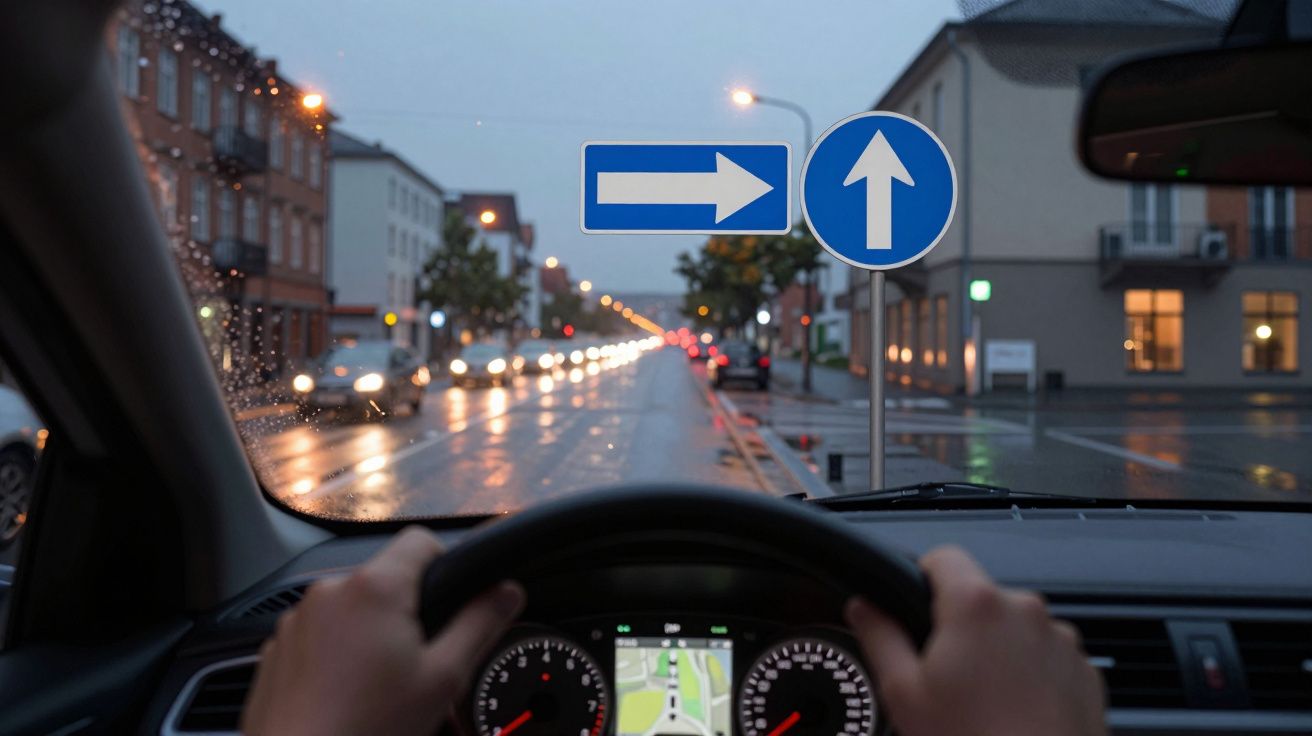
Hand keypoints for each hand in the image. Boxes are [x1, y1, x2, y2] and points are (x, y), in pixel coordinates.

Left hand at [241, 527, 524, 735]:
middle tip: (417, 662)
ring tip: (378, 685)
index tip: (449, 601)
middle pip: (385, 579)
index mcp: (374, 588)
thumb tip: (507, 591)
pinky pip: (320, 635)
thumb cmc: (368, 729)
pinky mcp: (277, 649)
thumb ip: (480, 624)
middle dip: (406, 611)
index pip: (421, 541)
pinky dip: (337, 654)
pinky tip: (347, 693)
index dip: (444, 565)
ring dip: (370, 633)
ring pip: (351, 608)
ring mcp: (297, 621)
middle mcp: (329, 592)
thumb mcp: (443, 678)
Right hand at [845, 546, 1105, 735]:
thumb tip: (863, 607)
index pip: (943, 556)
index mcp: (977, 606)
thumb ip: (879, 636)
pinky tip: (1012, 712)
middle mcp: (1026, 611)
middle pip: (980, 597)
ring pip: (1014, 628)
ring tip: (981, 701)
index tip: (913, 604)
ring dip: (997, 651)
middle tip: (942, 675)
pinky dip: (1029, 675)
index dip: (921, 577)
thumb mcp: (904, 693)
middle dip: (959, 626)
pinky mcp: (1085, 672)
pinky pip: (1046, 657)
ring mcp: (1062, 641)